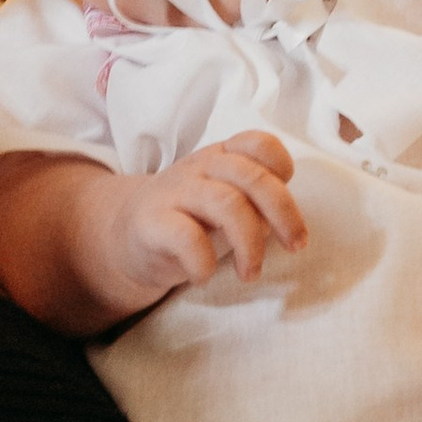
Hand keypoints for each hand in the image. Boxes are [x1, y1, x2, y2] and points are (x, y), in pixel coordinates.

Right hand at [118, 133, 303, 301]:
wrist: (126, 236)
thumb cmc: (190, 221)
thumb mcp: (228, 203)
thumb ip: (258, 204)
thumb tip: (285, 224)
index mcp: (223, 156)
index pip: (260, 144)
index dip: (283, 170)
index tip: (288, 210)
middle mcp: (201, 167)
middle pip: (253, 176)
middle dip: (285, 214)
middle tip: (295, 247)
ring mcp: (175, 191)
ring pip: (227, 204)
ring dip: (250, 246)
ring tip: (249, 274)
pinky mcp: (152, 222)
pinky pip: (187, 238)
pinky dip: (204, 263)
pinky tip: (204, 276)